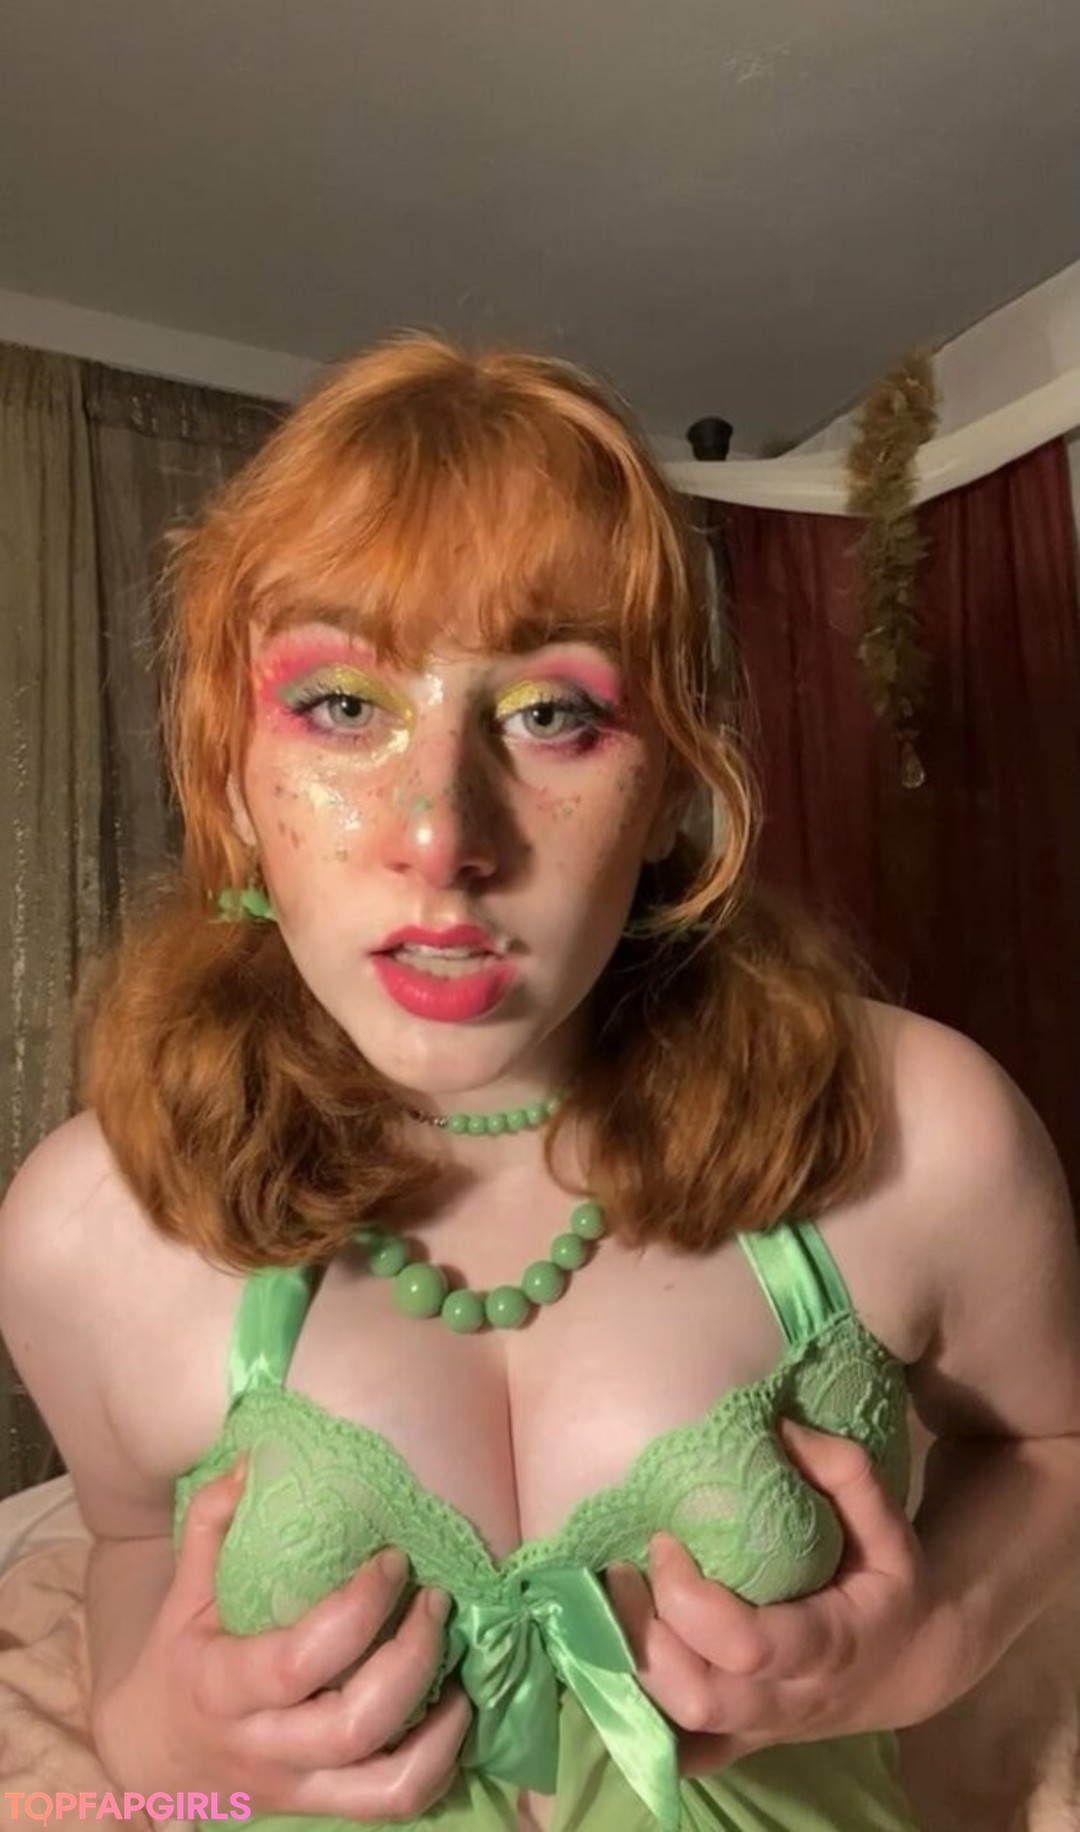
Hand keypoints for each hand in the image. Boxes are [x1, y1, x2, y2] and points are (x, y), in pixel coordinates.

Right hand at [95, 1459, 471, 1818]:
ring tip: (461, 1663)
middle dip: (412, 1658)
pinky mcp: (324, 1808)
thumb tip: (256, 1457)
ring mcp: (298, 1787)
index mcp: (221, 1686)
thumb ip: (214, 1519)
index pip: (300, 1660)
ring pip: (386, 1784)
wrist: (154, 1758)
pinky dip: (440, 1762)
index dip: (358, 1611)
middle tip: (436, 1599)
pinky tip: (455, 1710)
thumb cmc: (180, 1658)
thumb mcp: (184, 1589)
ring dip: (441, 1726)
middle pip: (354, 1726)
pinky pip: (395, 1804)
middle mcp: (262, 1746)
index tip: (393, 1560)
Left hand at [606, 1420, 939, 1772]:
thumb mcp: (889, 1527)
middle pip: (698, 1697)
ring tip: (611, 1597)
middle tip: (621, 1570)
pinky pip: (679, 1750)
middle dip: (644, 1636)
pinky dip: (638, 1714)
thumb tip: (780, 1424)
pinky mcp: (738, 1739)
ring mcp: (759, 1728)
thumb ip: (845, 1472)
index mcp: (826, 1646)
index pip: (744, 1644)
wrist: (910, 1667)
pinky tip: (614, 1659)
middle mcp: (787, 1699)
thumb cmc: (890, 1588)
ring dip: (630, 1664)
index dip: (690, 1597)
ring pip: (678, 1725)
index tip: (666, 1539)